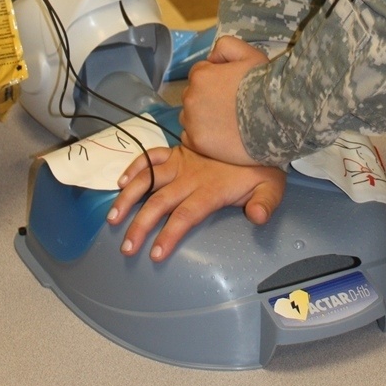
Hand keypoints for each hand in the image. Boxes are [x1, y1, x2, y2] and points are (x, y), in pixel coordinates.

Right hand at [107, 143, 285, 260]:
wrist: (257, 131)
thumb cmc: (261, 166)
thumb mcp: (272, 186)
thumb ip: (265, 203)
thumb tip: (256, 217)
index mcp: (211, 189)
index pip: (186, 215)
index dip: (169, 235)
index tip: (155, 254)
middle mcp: (191, 176)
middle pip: (160, 202)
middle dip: (140, 226)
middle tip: (126, 248)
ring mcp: (182, 161)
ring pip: (148, 179)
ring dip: (129, 198)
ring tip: (113, 219)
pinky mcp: (178, 151)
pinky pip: (152, 156)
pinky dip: (135, 166)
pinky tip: (120, 182)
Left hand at [180, 36, 271, 165]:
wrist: (275, 118)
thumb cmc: (263, 85)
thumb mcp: (249, 53)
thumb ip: (226, 47)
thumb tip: (211, 58)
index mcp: (200, 75)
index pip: (199, 74)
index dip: (215, 80)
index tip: (230, 90)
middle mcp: (190, 97)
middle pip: (192, 96)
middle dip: (206, 99)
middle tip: (230, 107)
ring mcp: (192, 122)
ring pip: (189, 117)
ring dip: (201, 118)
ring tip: (226, 124)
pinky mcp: (197, 143)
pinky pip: (189, 138)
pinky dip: (201, 137)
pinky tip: (220, 137)